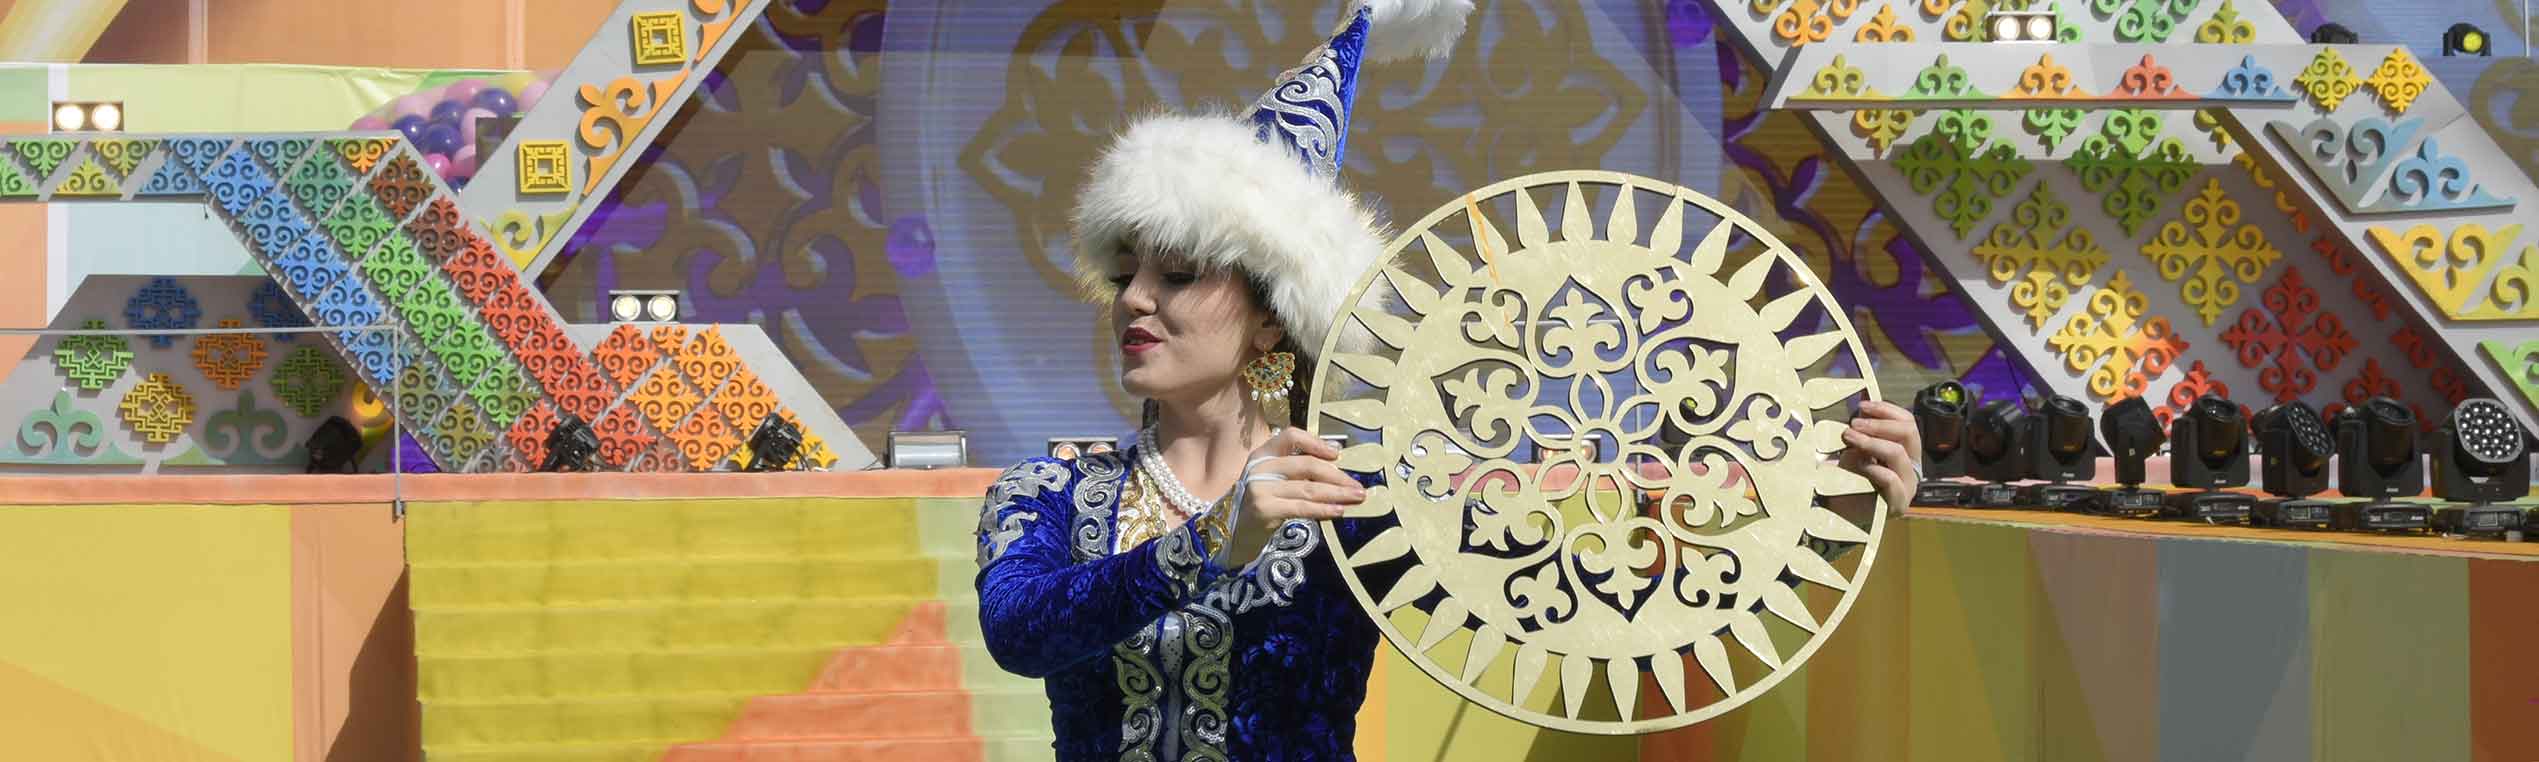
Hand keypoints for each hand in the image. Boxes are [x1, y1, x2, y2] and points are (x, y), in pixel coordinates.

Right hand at [1223, 428, 1366, 565]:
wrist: (1234, 533)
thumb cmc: (1261, 503)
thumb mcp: (1274, 479)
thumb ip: (1297, 468)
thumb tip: (1337, 459)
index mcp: (1263, 453)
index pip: (1291, 436)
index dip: (1316, 442)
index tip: (1337, 454)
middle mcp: (1259, 467)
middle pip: (1306, 465)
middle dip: (1337, 476)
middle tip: (1359, 487)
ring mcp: (1259, 488)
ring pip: (1308, 488)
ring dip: (1337, 493)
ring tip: (1357, 498)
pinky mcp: (1264, 509)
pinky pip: (1301, 507)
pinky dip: (1323, 509)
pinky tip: (1339, 511)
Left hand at [1838, 399, 1920, 515]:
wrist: (1839, 514)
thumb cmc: (1848, 480)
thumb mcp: (1854, 449)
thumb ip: (1862, 432)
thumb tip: (1861, 406)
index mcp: (1905, 451)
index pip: (1908, 423)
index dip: (1887, 411)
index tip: (1863, 406)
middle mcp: (1911, 467)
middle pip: (1909, 433)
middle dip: (1879, 425)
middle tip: (1854, 425)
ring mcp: (1908, 485)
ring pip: (1898, 453)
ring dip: (1870, 442)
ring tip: (1848, 438)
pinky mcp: (1899, 503)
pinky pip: (1891, 479)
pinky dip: (1873, 468)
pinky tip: (1858, 464)